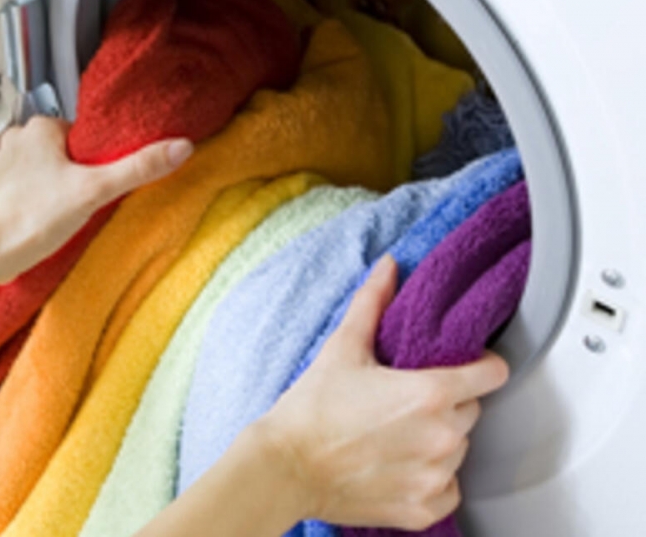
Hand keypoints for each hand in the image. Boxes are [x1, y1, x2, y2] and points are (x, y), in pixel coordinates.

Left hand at [0, 116, 193, 283]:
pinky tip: (46, 218)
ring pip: (45, 171)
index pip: (82, 135)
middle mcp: (16, 140)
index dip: (97, 160)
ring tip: (64, 211)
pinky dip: (39, 201)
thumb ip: (138, 167)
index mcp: (39, 128)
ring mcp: (3, 165)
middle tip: (85, 199)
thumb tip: (179, 148)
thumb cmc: (31, 220)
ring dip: (58, 188)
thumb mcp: (96, 190)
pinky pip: (28, 188)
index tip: (101, 180)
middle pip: (65, 153)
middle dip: (78, 174)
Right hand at [256, 255, 509, 530]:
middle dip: (447, 404)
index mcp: (430, 394)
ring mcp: (433, 476)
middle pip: (471, 411)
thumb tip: (390, 266)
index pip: (492, 374)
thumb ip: (373, 303)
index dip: (480, 365)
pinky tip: (399, 466)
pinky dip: (430, 480)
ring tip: (396, 435)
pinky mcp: (421, 508)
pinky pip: (448, 490)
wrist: (283, 467)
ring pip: (458, 451)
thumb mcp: (343, 348)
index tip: (465, 367)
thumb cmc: (310, 410)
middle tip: (405, 402)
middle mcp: (441, 437)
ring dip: (437, 442)